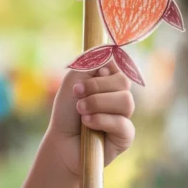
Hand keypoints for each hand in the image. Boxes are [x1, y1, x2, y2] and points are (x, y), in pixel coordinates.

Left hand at [47, 62, 135, 176]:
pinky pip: (123, 123)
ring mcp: (125, 115)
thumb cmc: (66, 110)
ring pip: (126, 101)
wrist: (61, 139)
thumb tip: (110, 47)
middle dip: (95, 89)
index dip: (101, 72)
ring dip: (97, 104)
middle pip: (123, 82)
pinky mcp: (126, 135)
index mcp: (109, 81)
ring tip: (81, 111)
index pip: (119, 66)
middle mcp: (120, 96)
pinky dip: (100, 120)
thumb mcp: (74, 79)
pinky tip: (87, 123)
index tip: (80, 81)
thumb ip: (91, 62)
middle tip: (77, 96)